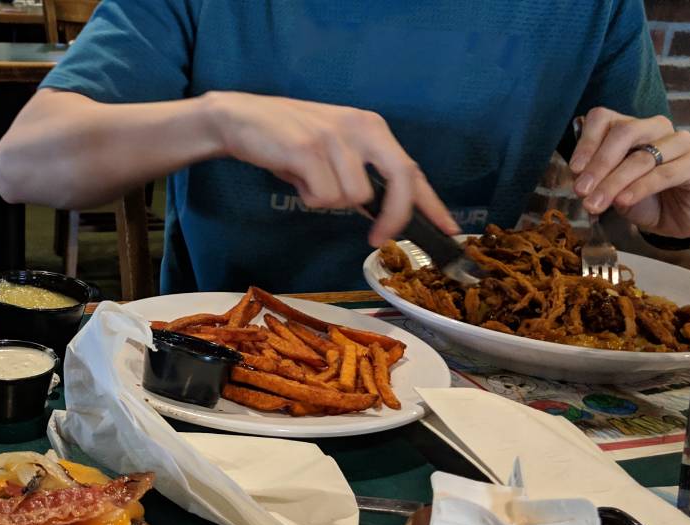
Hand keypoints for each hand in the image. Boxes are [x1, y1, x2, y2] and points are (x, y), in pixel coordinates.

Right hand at [205, 92, 459, 244]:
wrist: (240, 119)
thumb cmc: (287, 140)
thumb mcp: (334, 148)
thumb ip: (360, 171)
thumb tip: (384, 209)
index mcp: (370, 127)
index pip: (411, 169)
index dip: (432, 203)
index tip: (449, 229)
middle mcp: (359, 128)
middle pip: (400, 180)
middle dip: (393, 217)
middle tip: (377, 239)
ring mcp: (334, 138)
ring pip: (352, 198)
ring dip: (327, 200)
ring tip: (307, 181)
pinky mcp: (307, 151)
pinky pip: (322, 198)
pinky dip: (307, 198)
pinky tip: (295, 179)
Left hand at [570, 107, 689, 237]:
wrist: (678, 220)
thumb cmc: (644, 200)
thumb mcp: (612, 188)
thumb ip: (596, 178)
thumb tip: (578, 176)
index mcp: (631, 127)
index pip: (603, 119)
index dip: (586, 142)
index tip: (574, 169)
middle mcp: (656, 128)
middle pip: (623, 132)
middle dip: (598, 163)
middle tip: (581, 190)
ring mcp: (680, 143)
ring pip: (642, 157)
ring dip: (613, 182)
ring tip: (595, 203)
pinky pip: (664, 173)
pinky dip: (639, 188)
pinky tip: (622, 201)